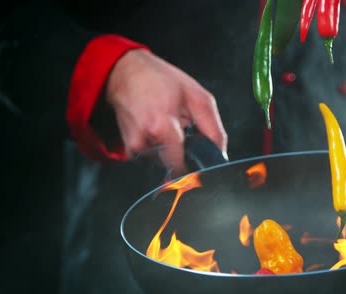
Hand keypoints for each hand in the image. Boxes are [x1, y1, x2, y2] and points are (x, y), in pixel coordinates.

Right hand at [105, 49, 227, 176]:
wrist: (125, 72)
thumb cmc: (160, 80)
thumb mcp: (197, 97)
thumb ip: (212, 128)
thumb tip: (220, 153)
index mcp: (162, 127)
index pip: (181, 167)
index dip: (194, 169)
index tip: (198, 166)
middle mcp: (145, 140)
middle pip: (175, 167)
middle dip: (185, 154)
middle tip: (183, 130)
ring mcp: (134, 146)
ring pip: (165, 162)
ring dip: (171, 149)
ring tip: (168, 125)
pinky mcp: (129, 149)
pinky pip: (153, 157)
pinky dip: (159, 147)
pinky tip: (157, 128)